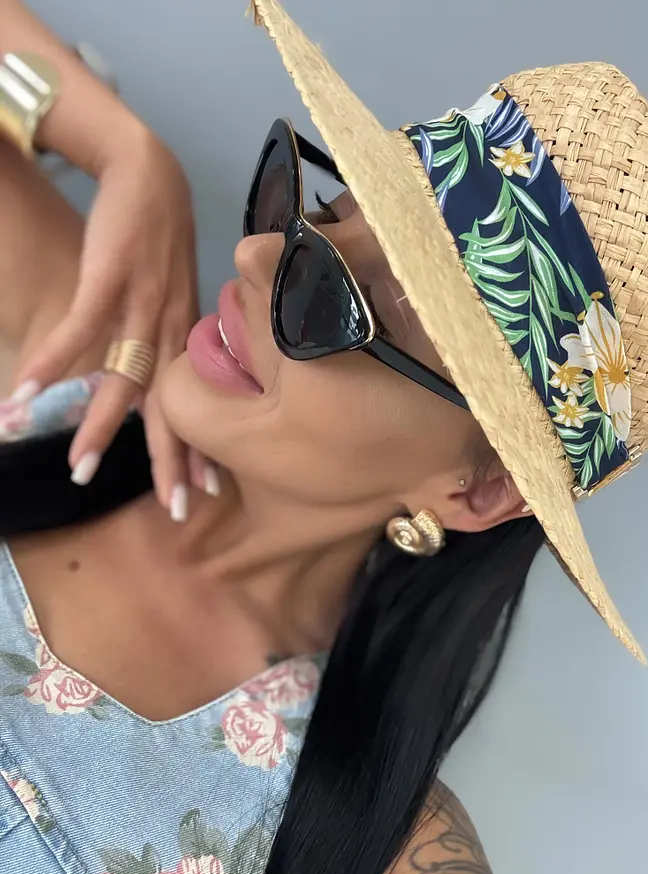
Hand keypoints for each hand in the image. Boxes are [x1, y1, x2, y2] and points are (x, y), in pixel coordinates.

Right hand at [12, 126, 217, 516]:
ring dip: (100, 426)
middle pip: (172, 406)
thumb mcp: (173, 293)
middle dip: (170, 460)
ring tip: (81, 469)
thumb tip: (156, 376)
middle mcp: (172, 328)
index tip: (203, 492)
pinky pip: (78, 330)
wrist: (149, 172)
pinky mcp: (110, 277)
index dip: (198, 449)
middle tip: (172, 509)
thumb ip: (168, 337)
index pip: (195, 406)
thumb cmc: (158, 236)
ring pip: (124, 379)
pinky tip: (25, 397)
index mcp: (185, 335)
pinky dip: (50, 364)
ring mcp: (142, 304)